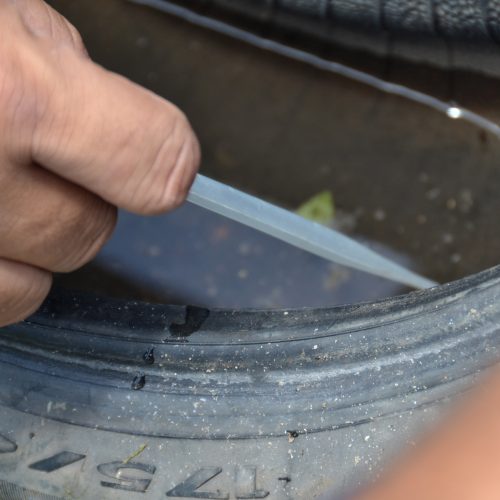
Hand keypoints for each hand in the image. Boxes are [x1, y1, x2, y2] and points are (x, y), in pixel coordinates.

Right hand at [0, 0, 199, 325]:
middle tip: (35, 156)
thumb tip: (131, 128)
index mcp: (14, 97)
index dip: (167, 161)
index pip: (152, 163)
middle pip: (88, 233)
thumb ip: (73, 74)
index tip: (169, 163)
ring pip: (34, 285)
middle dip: (79, 197)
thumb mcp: (2, 14)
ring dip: (33, 244)